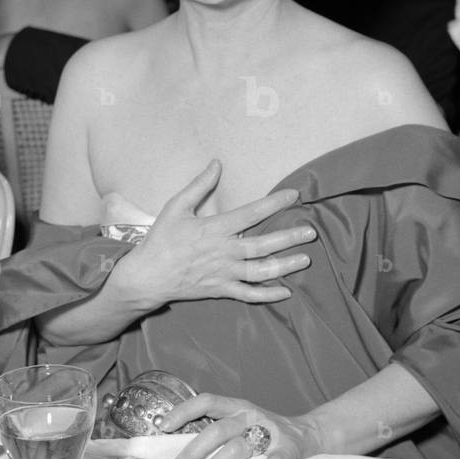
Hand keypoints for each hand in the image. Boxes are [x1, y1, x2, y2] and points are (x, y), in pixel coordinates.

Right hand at [118, 160, 316, 308]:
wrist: (147, 277)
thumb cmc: (161, 239)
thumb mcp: (176, 207)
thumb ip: (199, 185)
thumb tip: (216, 163)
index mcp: (215, 229)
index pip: (251, 213)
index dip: (275, 203)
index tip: (294, 195)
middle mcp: (224, 252)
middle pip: (264, 245)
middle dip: (289, 238)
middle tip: (311, 232)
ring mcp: (224, 273)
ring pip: (261, 271)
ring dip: (285, 266)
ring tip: (305, 259)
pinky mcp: (221, 290)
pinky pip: (249, 295)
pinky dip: (268, 295)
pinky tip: (286, 292)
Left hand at [160, 392, 322, 458]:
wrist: (308, 433)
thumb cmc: (262, 431)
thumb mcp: (239, 421)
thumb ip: (214, 429)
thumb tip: (175, 446)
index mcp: (236, 406)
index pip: (206, 401)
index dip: (184, 411)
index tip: (164, 426)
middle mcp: (251, 416)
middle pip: (217, 431)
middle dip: (193, 452)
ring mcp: (270, 433)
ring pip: (238, 448)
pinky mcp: (288, 451)